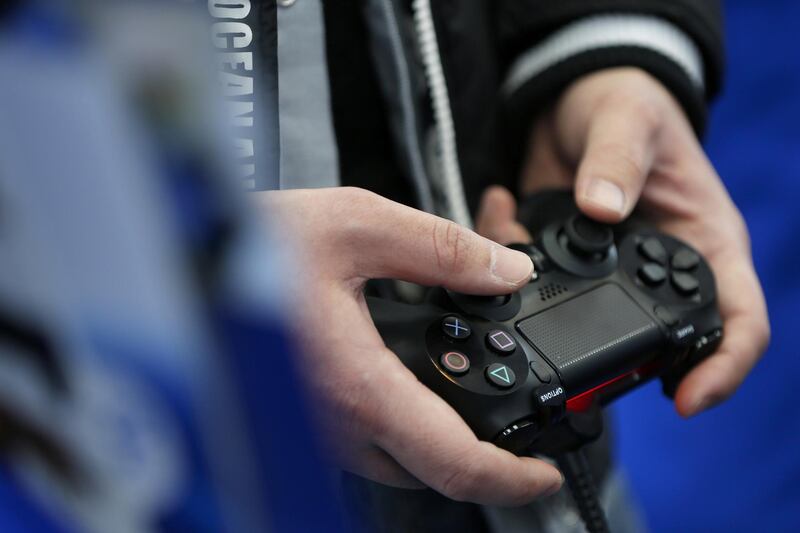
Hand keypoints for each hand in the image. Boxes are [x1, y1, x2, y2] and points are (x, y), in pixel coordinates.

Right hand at [257, 187, 562, 503]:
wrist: (179, 263)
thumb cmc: (245, 246)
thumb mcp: (353, 224)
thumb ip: (439, 248)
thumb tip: (504, 270)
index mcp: (358, 386)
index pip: (454, 464)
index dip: (512, 479)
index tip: (543, 470)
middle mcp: (336, 425)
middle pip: (433, 470)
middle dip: (484, 449)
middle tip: (515, 411)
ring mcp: (317, 429)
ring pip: (400, 456)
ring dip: (443, 430)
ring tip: (467, 377)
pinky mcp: (304, 418)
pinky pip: (367, 437)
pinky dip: (406, 416)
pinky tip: (412, 372)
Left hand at [478, 67, 768, 416]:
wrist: (577, 99)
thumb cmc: (627, 105)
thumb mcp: (631, 119)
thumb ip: (619, 159)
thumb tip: (602, 207)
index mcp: (701, 243)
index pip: (735, 320)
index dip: (722, 368)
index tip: (686, 401)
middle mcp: (655, 270)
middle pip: (653, 343)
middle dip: (607, 356)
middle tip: (563, 346)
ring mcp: (604, 274)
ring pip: (575, 321)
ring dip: (536, 301)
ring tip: (518, 240)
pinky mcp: (559, 266)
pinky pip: (527, 283)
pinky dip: (503, 256)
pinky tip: (502, 209)